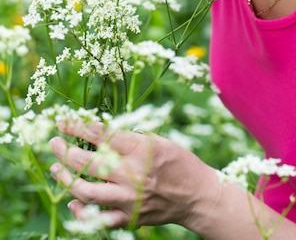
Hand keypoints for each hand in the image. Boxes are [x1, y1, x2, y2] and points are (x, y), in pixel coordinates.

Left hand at [49, 120, 220, 229]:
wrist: (197, 195)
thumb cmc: (180, 162)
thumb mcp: (159, 141)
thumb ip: (131, 139)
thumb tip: (101, 132)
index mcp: (141, 150)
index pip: (102, 136)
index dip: (79, 127)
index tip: (64, 122)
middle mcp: (132, 175)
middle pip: (88, 163)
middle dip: (65, 151)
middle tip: (54, 143)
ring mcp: (128, 199)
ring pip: (86, 191)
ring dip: (65, 179)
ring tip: (55, 168)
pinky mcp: (128, 217)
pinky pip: (98, 218)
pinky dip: (81, 211)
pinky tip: (73, 201)